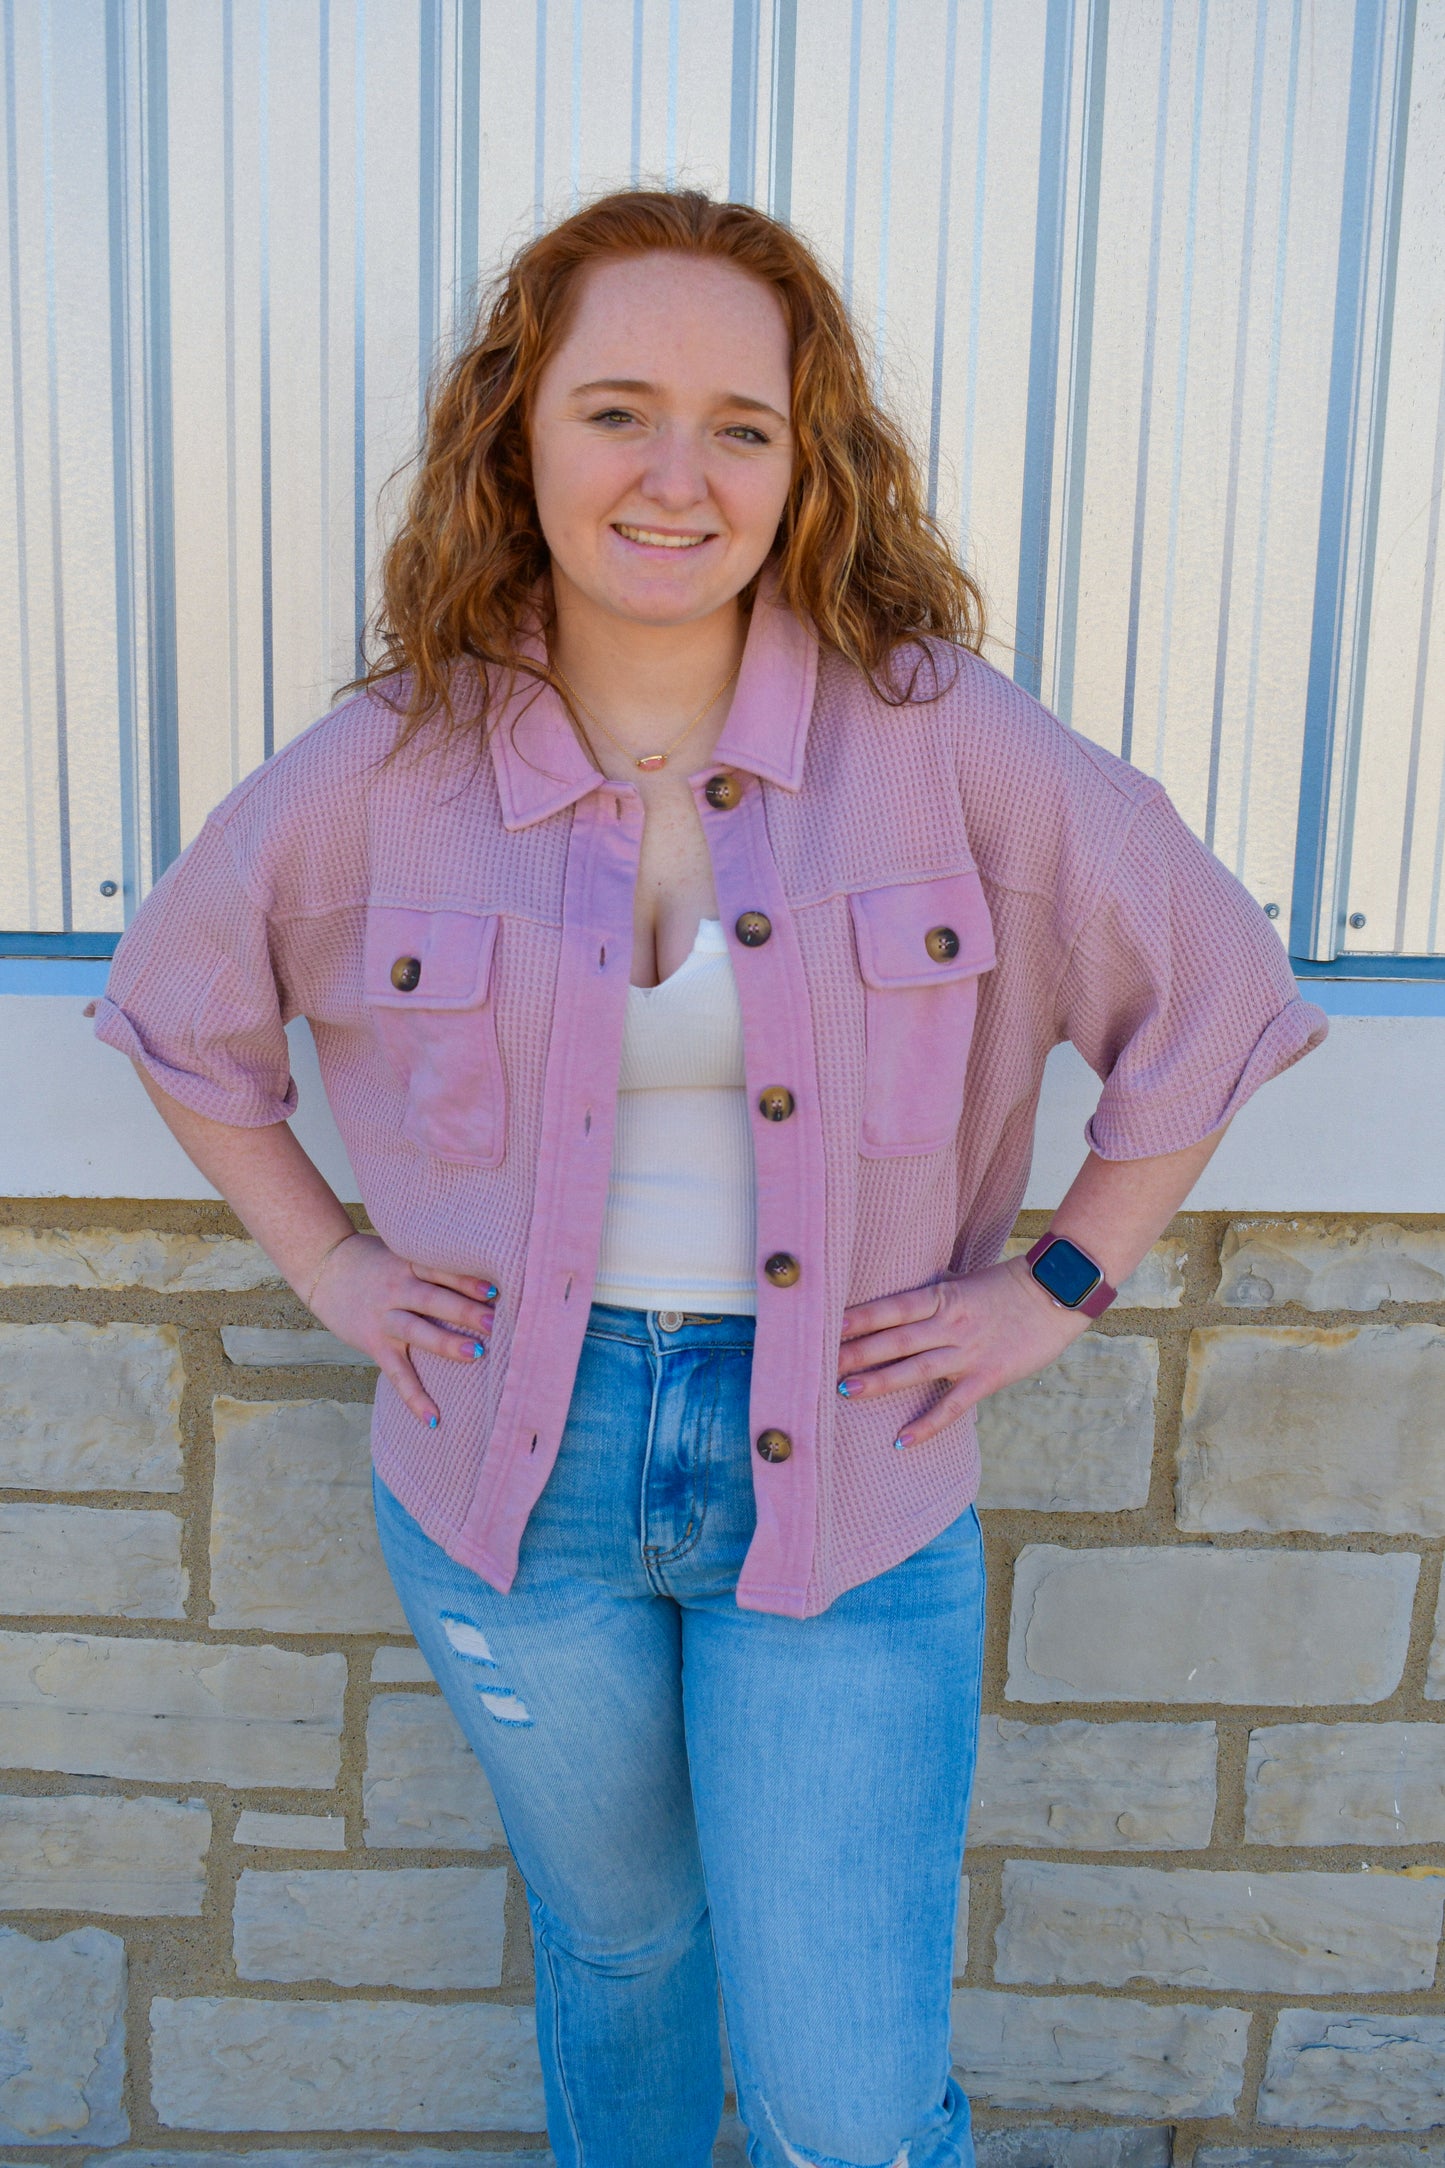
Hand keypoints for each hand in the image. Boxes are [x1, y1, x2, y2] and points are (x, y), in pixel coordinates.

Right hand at [304, 1232, 498, 1426]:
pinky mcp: (374, 1343)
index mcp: (408, 1266)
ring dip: (446, 1342)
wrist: (324, 1268)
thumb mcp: (403, 1253)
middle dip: (464, 1311)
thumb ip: (433, 1265)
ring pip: (416, 1331)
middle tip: (495, 1322)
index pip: (440, 1271)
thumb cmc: (374, 1261)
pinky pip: (396, 1373)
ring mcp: (384, 1318)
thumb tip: (483, 1280)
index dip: (467, 1280)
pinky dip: (414, 1397)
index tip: (495, 1290)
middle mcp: (397, 1291)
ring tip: (477, 1353)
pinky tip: (433, 1418)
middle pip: (432, 1300)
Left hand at [836, 1256, 1090, 1447]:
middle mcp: (950, 1323)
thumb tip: (902, 1298)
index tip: (825, 1324)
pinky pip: (952, 1404)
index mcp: (942, 1296)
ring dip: (879, 1381)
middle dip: (855, 1351)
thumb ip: (933, 1293)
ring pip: (915, 1368)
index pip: (891, 1306)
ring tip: (844, 1392)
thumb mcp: (964, 1281)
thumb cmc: (1008, 1286)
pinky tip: (902, 1439)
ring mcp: (968, 1351)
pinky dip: (927, 1424)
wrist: (1057, 1295)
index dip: (858, 1316)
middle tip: (818, 1363)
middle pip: (894, 1338)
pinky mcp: (988, 1376)